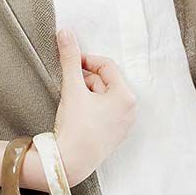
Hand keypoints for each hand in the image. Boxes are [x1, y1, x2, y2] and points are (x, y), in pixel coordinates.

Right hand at [51, 28, 136, 185]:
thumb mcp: (72, 88)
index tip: (70, 61)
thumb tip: (65, 32)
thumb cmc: (75, 126)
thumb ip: (69, 59)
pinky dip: (91, 108)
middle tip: (68, 85)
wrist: (70, 162)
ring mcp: (124, 125)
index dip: (86, 60)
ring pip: (104, 97)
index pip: (106, 66)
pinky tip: (77, 116)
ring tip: (71, 103)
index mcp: (125, 96)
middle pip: (106, 82)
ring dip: (87, 94)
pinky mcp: (115, 136)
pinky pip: (105, 113)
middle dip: (85, 80)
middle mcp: (130, 110)